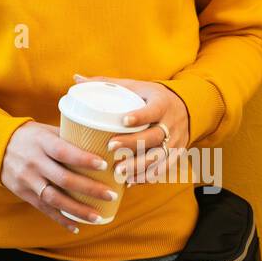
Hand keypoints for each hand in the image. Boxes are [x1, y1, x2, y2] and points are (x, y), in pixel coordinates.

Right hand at [0, 121, 119, 232]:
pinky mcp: (24, 193)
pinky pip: (44, 209)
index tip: (104, 165)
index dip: (84, 160)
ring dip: (78, 210)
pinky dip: (60, 219)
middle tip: (111, 194)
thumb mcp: (45, 130)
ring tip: (98, 216)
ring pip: (55, 199)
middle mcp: (34, 162)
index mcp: (42, 143)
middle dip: (90, 189)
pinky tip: (76, 227)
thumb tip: (100, 144)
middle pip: (64, 179)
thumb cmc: (29, 136)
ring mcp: (28, 180)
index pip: (64, 152)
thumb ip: (67, 138)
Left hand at [72, 74, 189, 183]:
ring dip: (139, 166)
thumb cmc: (151, 97)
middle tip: (111, 147)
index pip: (153, 110)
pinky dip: (147, 177)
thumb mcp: (135, 86)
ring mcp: (176, 141)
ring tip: (118, 172)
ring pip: (160, 157)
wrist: (186, 108)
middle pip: (154, 136)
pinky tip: (129, 182)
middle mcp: (171, 123)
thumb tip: (76, 78)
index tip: (124, 121)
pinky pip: (163, 169)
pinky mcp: (176, 154)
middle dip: (133, 143)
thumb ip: (107, 83)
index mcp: (162, 103)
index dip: (140, 116)